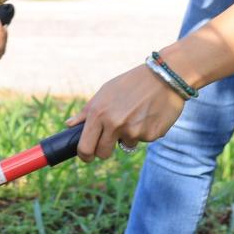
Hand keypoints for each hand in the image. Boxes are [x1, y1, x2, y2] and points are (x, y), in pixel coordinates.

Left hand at [68, 63, 185, 161]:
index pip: (85, 147)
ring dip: (128, 135)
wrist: (164, 77)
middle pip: (103, 153)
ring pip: (125, 145)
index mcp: (99, 113)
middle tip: (111, 138)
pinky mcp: (151, 135)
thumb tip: (69, 125)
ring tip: (136, 114)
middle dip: (105, 150)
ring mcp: (134, 131)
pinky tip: (149, 114)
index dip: (85, 155)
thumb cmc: (131, 83)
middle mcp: (115, 124)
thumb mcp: (105, 92)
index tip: (87, 156)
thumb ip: (87, 112)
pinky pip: (143, 139)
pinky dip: (144, 131)